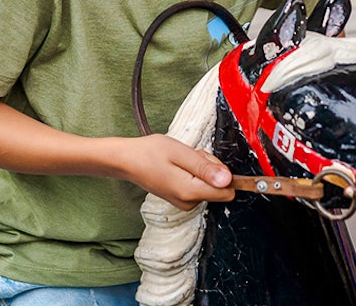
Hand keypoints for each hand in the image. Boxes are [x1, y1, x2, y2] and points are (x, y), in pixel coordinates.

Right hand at [115, 134, 233, 211]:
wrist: (127, 160)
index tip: (209, 161)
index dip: (224, 173)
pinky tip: (178, 165)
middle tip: (190, 155)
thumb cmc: (150, 153)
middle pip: (219, 186)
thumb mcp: (180, 152)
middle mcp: (189, 202)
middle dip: (210, 167)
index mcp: (190, 192)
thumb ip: (205, 167)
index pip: (227, 191)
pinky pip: (199, 186)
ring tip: (181, 159)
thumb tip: (228, 180)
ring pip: (209, 184)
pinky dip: (193, 173)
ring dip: (201, 168)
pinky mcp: (181, 199)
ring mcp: (184, 202)